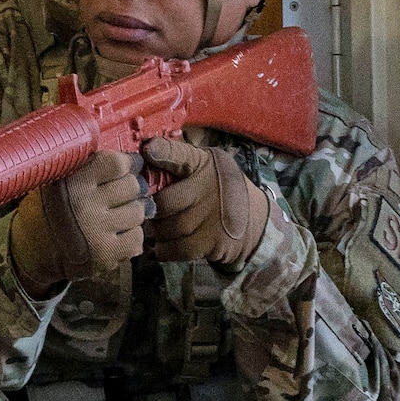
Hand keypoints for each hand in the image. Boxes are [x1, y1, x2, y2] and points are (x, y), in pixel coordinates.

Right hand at [10, 149, 149, 294]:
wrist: (35, 251)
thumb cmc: (53, 209)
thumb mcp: (59, 180)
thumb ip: (89, 167)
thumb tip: (132, 162)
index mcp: (70, 182)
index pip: (117, 163)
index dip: (129, 163)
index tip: (130, 165)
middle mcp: (82, 206)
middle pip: (132, 186)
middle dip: (130, 188)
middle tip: (121, 193)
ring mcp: (95, 232)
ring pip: (138, 211)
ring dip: (132, 212)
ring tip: (116, 214)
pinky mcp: (105, 254)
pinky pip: (137, 236)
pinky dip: (131, 234)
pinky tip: (115, 233)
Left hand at [143, 137, 269, 264]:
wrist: (256, 222)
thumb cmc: (218, 190)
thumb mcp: (206, 166)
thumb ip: (178, 161)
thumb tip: (143, 155)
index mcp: (205, 163)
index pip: (182, 155)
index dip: (164, 152)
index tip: (148, 150)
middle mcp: (210, 187)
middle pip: (165, 202)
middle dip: (152, 211)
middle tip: (146, 213)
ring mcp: (214, 216)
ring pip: (169, 228)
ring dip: (157, 232)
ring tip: (156, 228)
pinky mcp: (215, 241)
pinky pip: (179, 248)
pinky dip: (165, 250)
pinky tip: (162, 247)